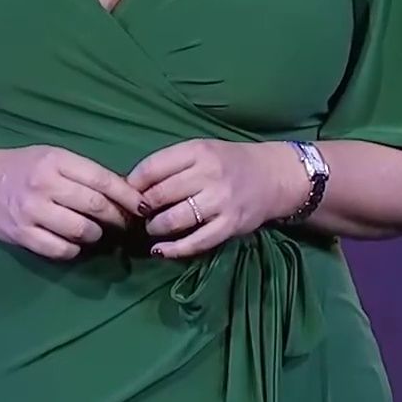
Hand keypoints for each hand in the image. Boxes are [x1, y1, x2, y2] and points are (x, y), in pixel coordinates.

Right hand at [0, 146, 146, 259]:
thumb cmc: (24, 168)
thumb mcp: (53, 158)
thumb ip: (84, 173)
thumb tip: (125, 194)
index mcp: (55, 160)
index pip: (102, 180)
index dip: (128, 196)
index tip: (143, 206)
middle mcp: (44, 184)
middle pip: (96, 206)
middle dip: (118, 218)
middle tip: (126, 223)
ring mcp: (32, 212)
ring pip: (82, 231)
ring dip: (97, 235)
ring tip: (98, 231)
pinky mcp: (23, 236)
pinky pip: (62, 250)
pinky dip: (75, 249)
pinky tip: (75, 242)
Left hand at [127, 139, 307, 258]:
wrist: (273, 176)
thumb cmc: (229, 163)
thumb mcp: (201, 151)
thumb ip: (170, 165)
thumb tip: (132, 186)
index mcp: (198, 151)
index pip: (152, 167)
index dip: (133, 184)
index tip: (127, 193)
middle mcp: (209, 174)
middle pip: (159, 195)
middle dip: (142, 208)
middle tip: (138, 214)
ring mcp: (220, 201)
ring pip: (174, 220)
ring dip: (155, 228)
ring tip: (152, 228)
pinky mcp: (230, 225)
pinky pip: (196, 242)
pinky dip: (174, 250)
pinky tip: (161, 250)